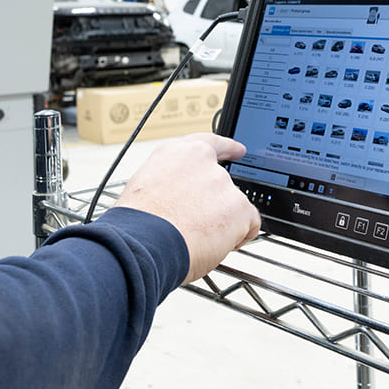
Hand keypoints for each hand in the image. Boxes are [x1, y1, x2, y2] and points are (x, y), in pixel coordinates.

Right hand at [114, 133, 260, 282]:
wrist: (146, 241)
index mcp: (178, 154)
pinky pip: (249, 223)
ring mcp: (223, 184)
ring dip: (222, 223)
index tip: (238, 150)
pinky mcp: (239, 207)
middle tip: (194, 226)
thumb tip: (179, 204)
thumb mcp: (145, 190)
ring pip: (233, 207)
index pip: (209, 144)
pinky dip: (239, 236)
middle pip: (221, 186)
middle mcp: (205, 164)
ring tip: (196, 239)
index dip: (226, 148)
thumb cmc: (139, 224)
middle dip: (213, 207)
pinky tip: (220, 245)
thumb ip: (171, 187)